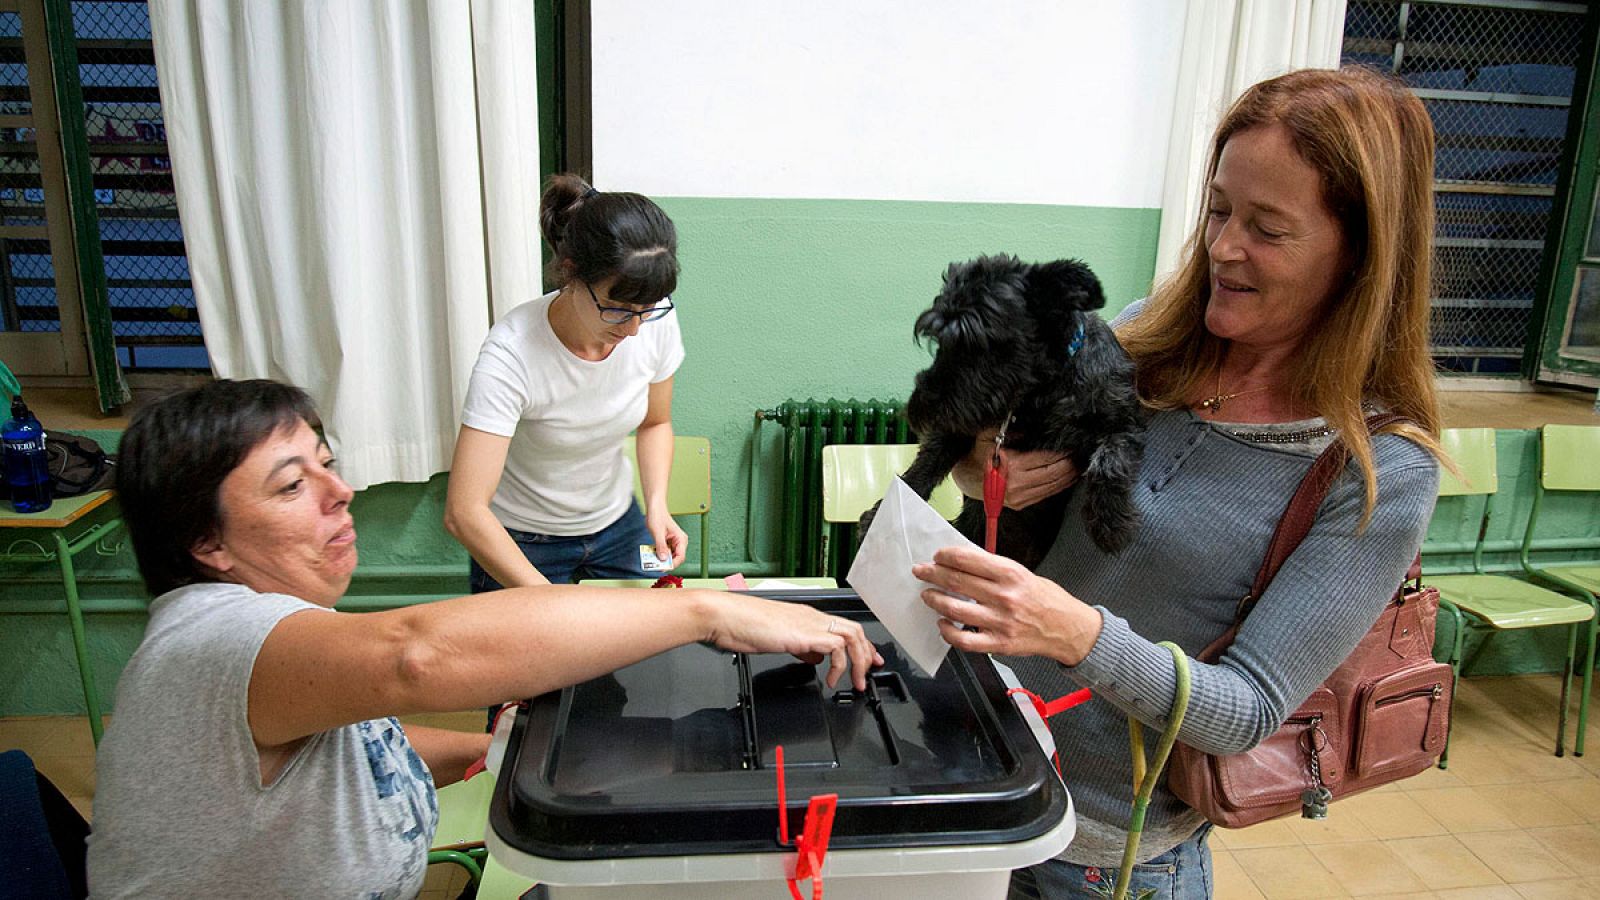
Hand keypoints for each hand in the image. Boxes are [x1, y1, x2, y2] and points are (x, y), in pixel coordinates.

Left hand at [645, 506, 688, 567]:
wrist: (655, 508)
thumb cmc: (658, 516)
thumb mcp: (658, 532)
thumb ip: (661, 546)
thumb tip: (663, 558)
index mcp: (681, 539)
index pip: (680, 557)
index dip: (672, 564)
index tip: (663, 567)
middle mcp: (679, 542)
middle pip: (675, 558)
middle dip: (666, 562)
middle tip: (656, 565)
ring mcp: (673, 543)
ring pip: (669, 557)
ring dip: (661, 559)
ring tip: (652, 559)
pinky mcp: (667, 543)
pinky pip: (664, 552)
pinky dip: (658, 554)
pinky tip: (652, 554)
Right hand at [696, 591, 883, 690]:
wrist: (725, 616)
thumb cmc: (740, 625)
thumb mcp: (777, 639)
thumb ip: (800, 647)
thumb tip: (814, 657)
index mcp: (806, 617)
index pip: (843, 627)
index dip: (859, 645)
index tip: (865, 660)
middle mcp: (812, 617)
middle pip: (855, 630)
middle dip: (866, 654)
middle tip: (867, 674)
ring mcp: (810, 624)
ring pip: (853, 636)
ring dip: (858, 662)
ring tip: (853, 683)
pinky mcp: (805, 634)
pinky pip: (837, 648)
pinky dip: (840, 667)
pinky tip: (830, 680)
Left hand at [911, 544, 1101, 664]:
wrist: (1068, 628)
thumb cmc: (1045, 599)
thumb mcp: (1023, 574)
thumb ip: (994, 569)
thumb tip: (962, 562)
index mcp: (1010, 574)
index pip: (967, 559)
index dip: (946, 556)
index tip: (937, 556)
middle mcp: (1004, 596)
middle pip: (956, 581)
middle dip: (932, 574)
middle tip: (921, 571)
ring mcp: (1000, 621)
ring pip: (955, 608)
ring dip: (935, 599)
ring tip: (928, 595)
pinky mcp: (998, 643)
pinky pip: (964, 639)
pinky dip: (948, 631)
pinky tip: (943, 623)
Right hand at [951, 430, 1077, 508]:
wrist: (967, 479)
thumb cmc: (978, 455)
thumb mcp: (988, 435)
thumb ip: (1009, 429)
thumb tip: (1031, 426)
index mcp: (1012, 466)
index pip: (1046, 458)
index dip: (1062, 452)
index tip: (1073, 444)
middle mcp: (1017, 485)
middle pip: (1054, 473)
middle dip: (1071, 464)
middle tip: (1082, 453)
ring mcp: (1020, 498)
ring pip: (1054, 486)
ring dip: (1070, 475)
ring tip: (1080, 464)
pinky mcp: (1021, 504)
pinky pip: (1047, 494)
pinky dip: (1061, 485)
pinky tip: (1068, 477)